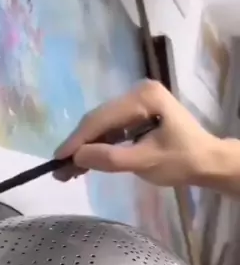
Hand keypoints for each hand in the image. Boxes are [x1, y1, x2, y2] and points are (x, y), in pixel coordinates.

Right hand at [54, 80, 218, 187]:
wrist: (207, 162)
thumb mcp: (145, 162)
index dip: (77, 140)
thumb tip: (76, 157)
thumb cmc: (181, 161)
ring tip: (67, 172)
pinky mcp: (135, 115)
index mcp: (143, 97)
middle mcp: (137, 93)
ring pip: (101, 126)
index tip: (57, 159)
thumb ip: (110, 158)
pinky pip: (110, 130)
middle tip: (58, 170)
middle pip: (98, 120)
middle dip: (78, 146)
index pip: (101, 118)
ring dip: (84, 148)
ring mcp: (136, 103)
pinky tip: (84, 163)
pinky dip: (97, 147)